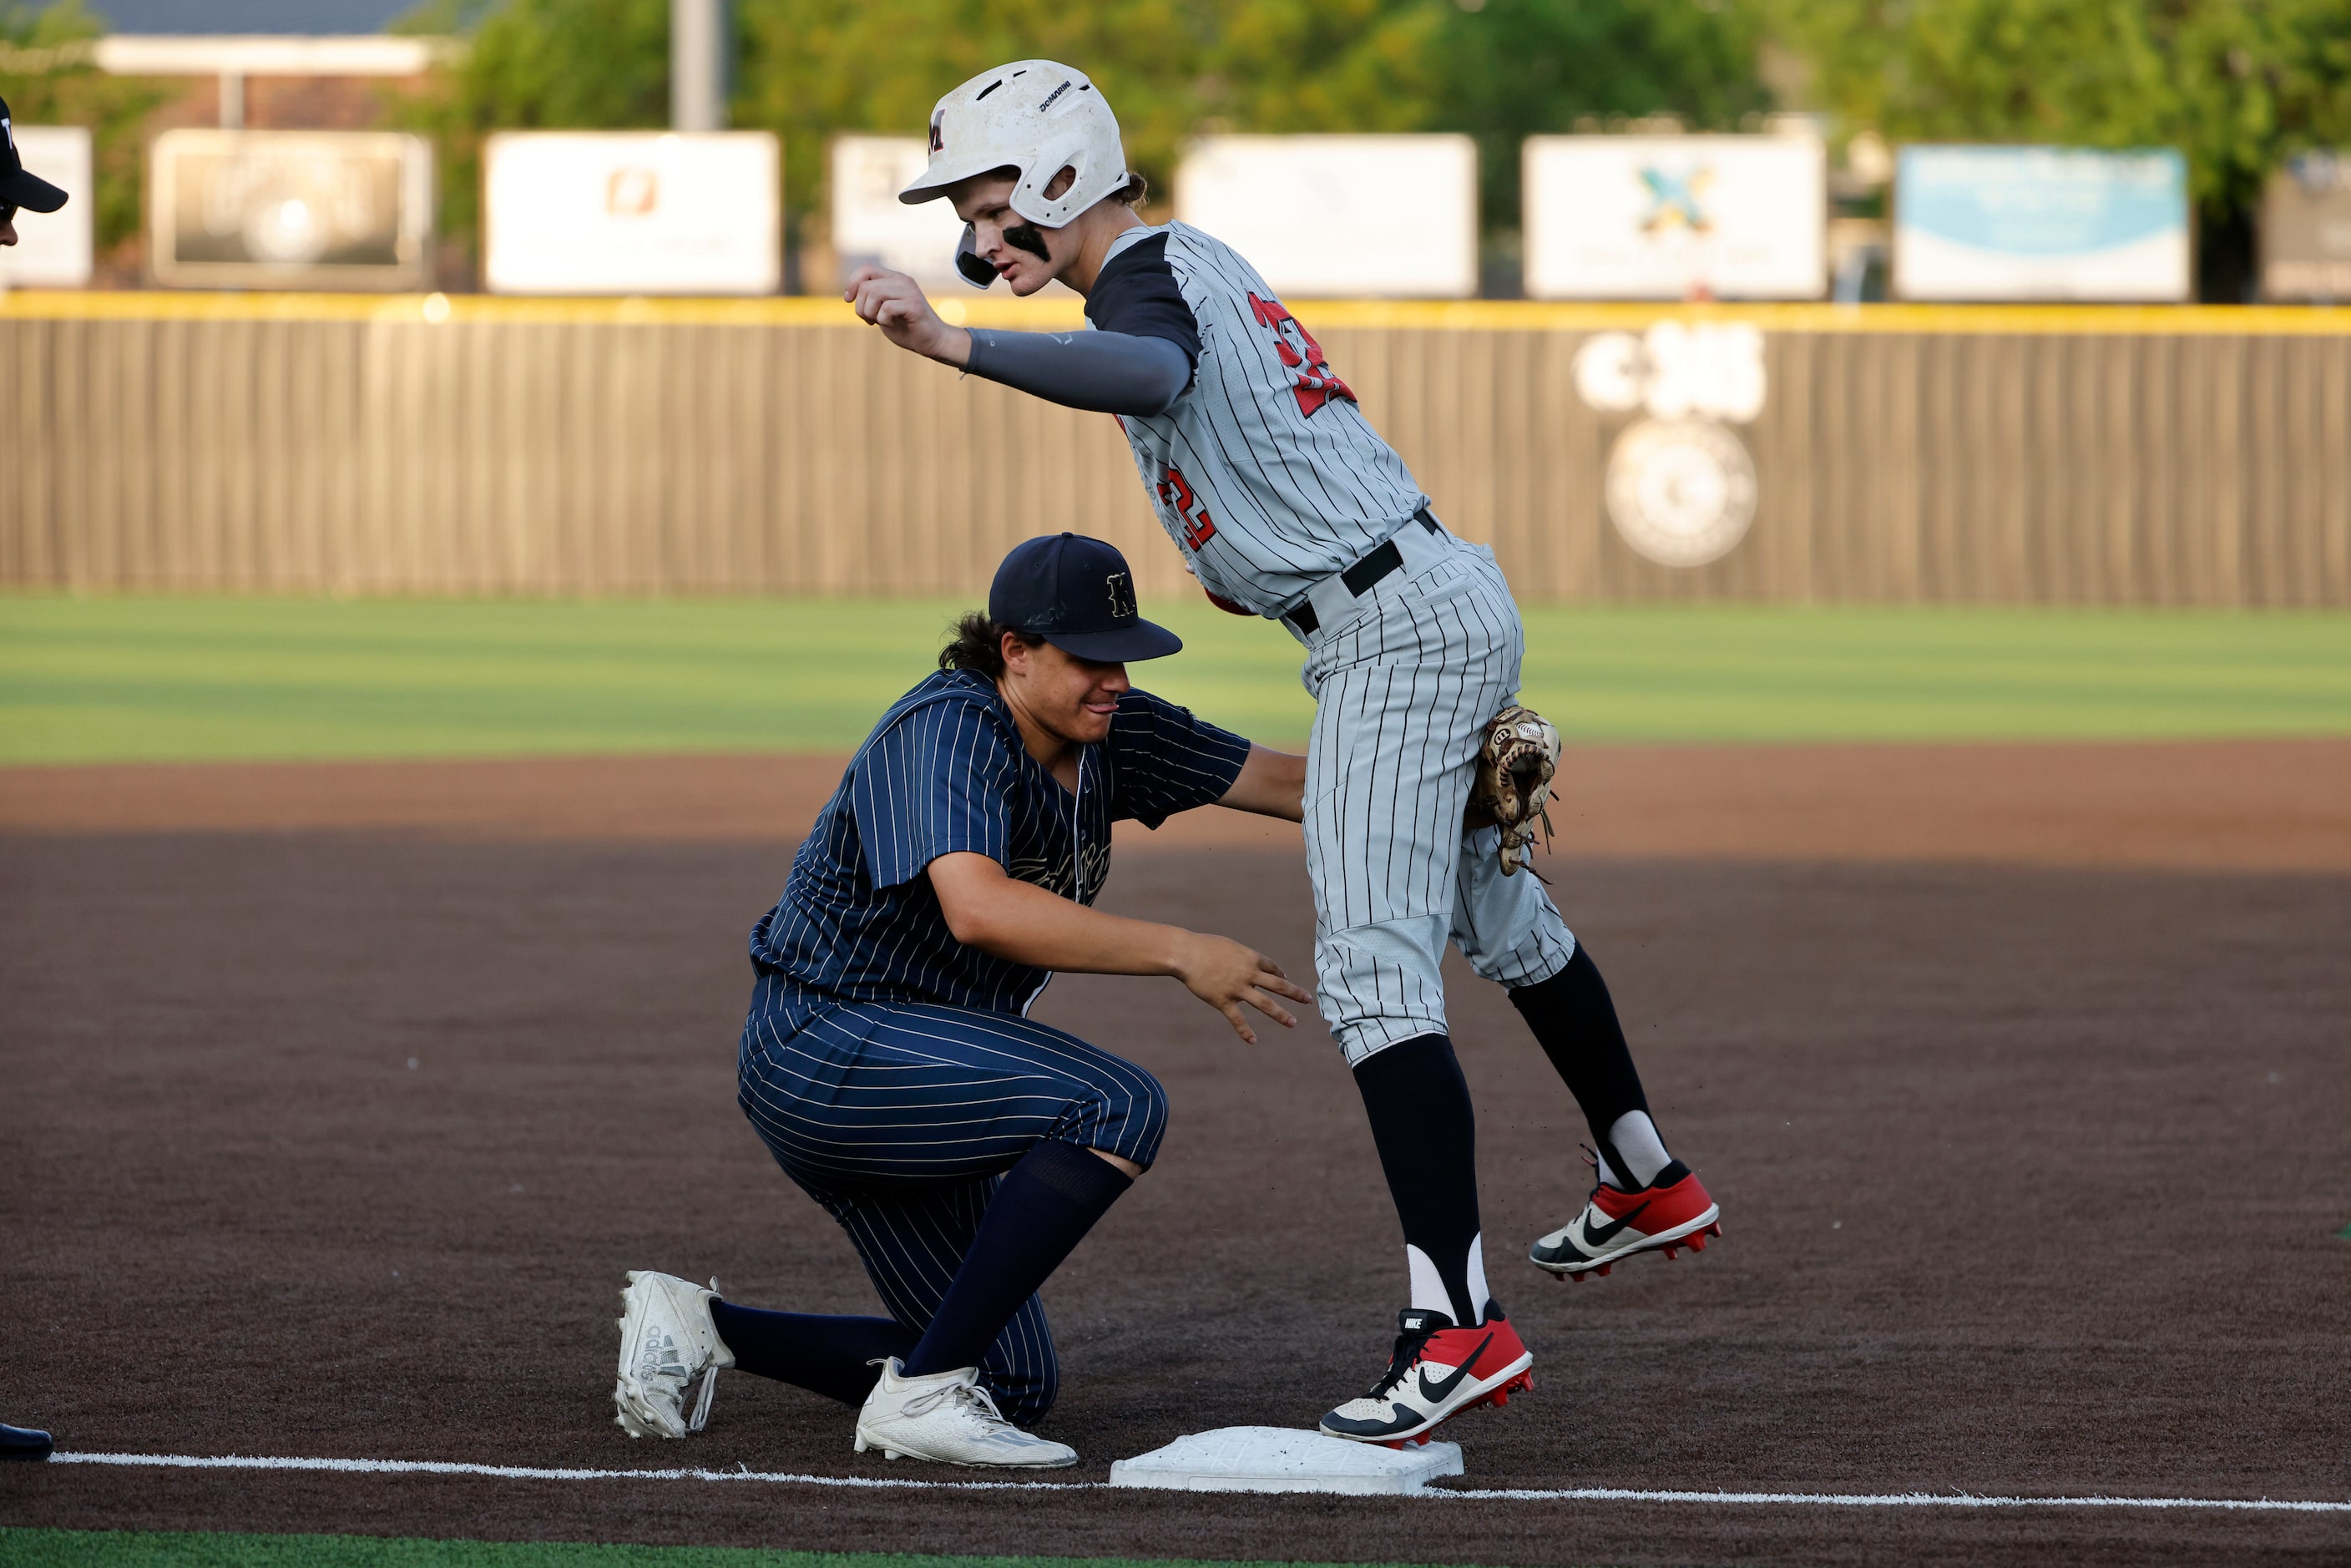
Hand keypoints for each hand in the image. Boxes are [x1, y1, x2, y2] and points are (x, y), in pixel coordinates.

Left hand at [844, 265, 970, 364]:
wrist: (932, 342)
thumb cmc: (906, 327)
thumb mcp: (883, 310)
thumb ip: (871, 298)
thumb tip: (850, 293)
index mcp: (895, 278)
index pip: (866, 269)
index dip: (852, 284)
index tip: (849, 300)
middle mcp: (902, 280)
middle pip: (866, 286)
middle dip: (860, 307)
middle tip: (869, 319)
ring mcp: (909, 292)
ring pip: (874, 294)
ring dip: (870, 313)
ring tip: (878, 322)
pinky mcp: (914, 305)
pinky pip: (887, 308)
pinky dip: (883, 320)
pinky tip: (891, 324)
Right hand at [1170, 932, 1313, 1043]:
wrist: (1186, 954)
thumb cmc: (1205, 946)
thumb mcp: (1229, 946)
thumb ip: (1241, 956)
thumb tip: (1247, 962)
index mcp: (1250, 958)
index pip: (1272, 968)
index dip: (1280, 974)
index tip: (1284, 979)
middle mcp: (1248, 974)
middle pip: (1277, 985)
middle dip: (1295, 993)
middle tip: (1308, 1000)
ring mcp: (1237, 989)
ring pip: (1264, 1004)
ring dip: (1280, 1014)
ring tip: (1293, 1023)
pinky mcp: (1223, 1001)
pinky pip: (1237, 1019)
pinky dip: (1245, 1031)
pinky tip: (1253, 1040)